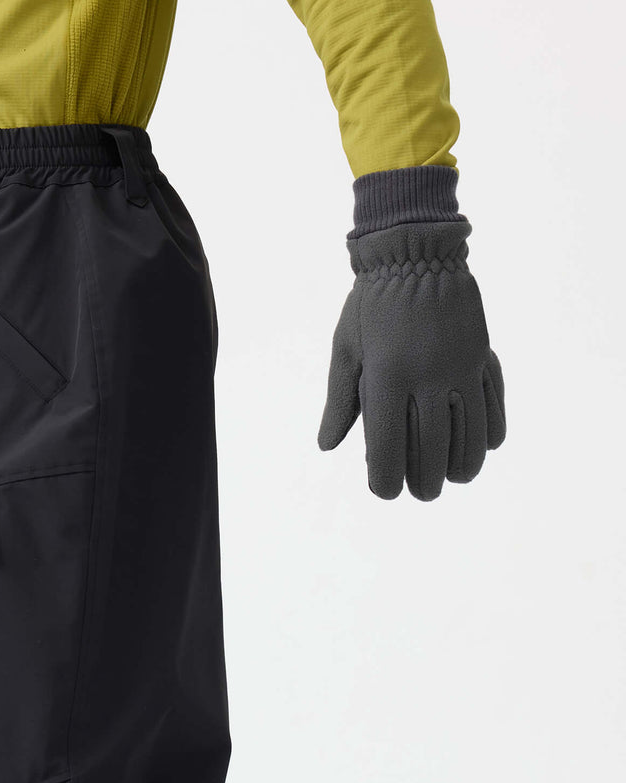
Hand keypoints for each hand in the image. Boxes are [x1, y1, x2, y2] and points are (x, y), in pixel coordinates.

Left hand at [318, 220, 505, 500]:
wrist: (415, 250)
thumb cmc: (370, 305)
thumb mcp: (346, 350)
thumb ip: (339, 402)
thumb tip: (327, 446)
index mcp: (387, 377)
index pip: (389, 449)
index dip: (387, 481)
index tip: (386, 491)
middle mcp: (426, 376)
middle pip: (432, 452)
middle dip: (427, 482)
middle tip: (424, 493)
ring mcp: (459, 366)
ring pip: (470, 435)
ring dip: (463, 465)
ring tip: (456, 478)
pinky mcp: (481, 355)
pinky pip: (493, 405)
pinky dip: (490, 432)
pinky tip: (482, 447)